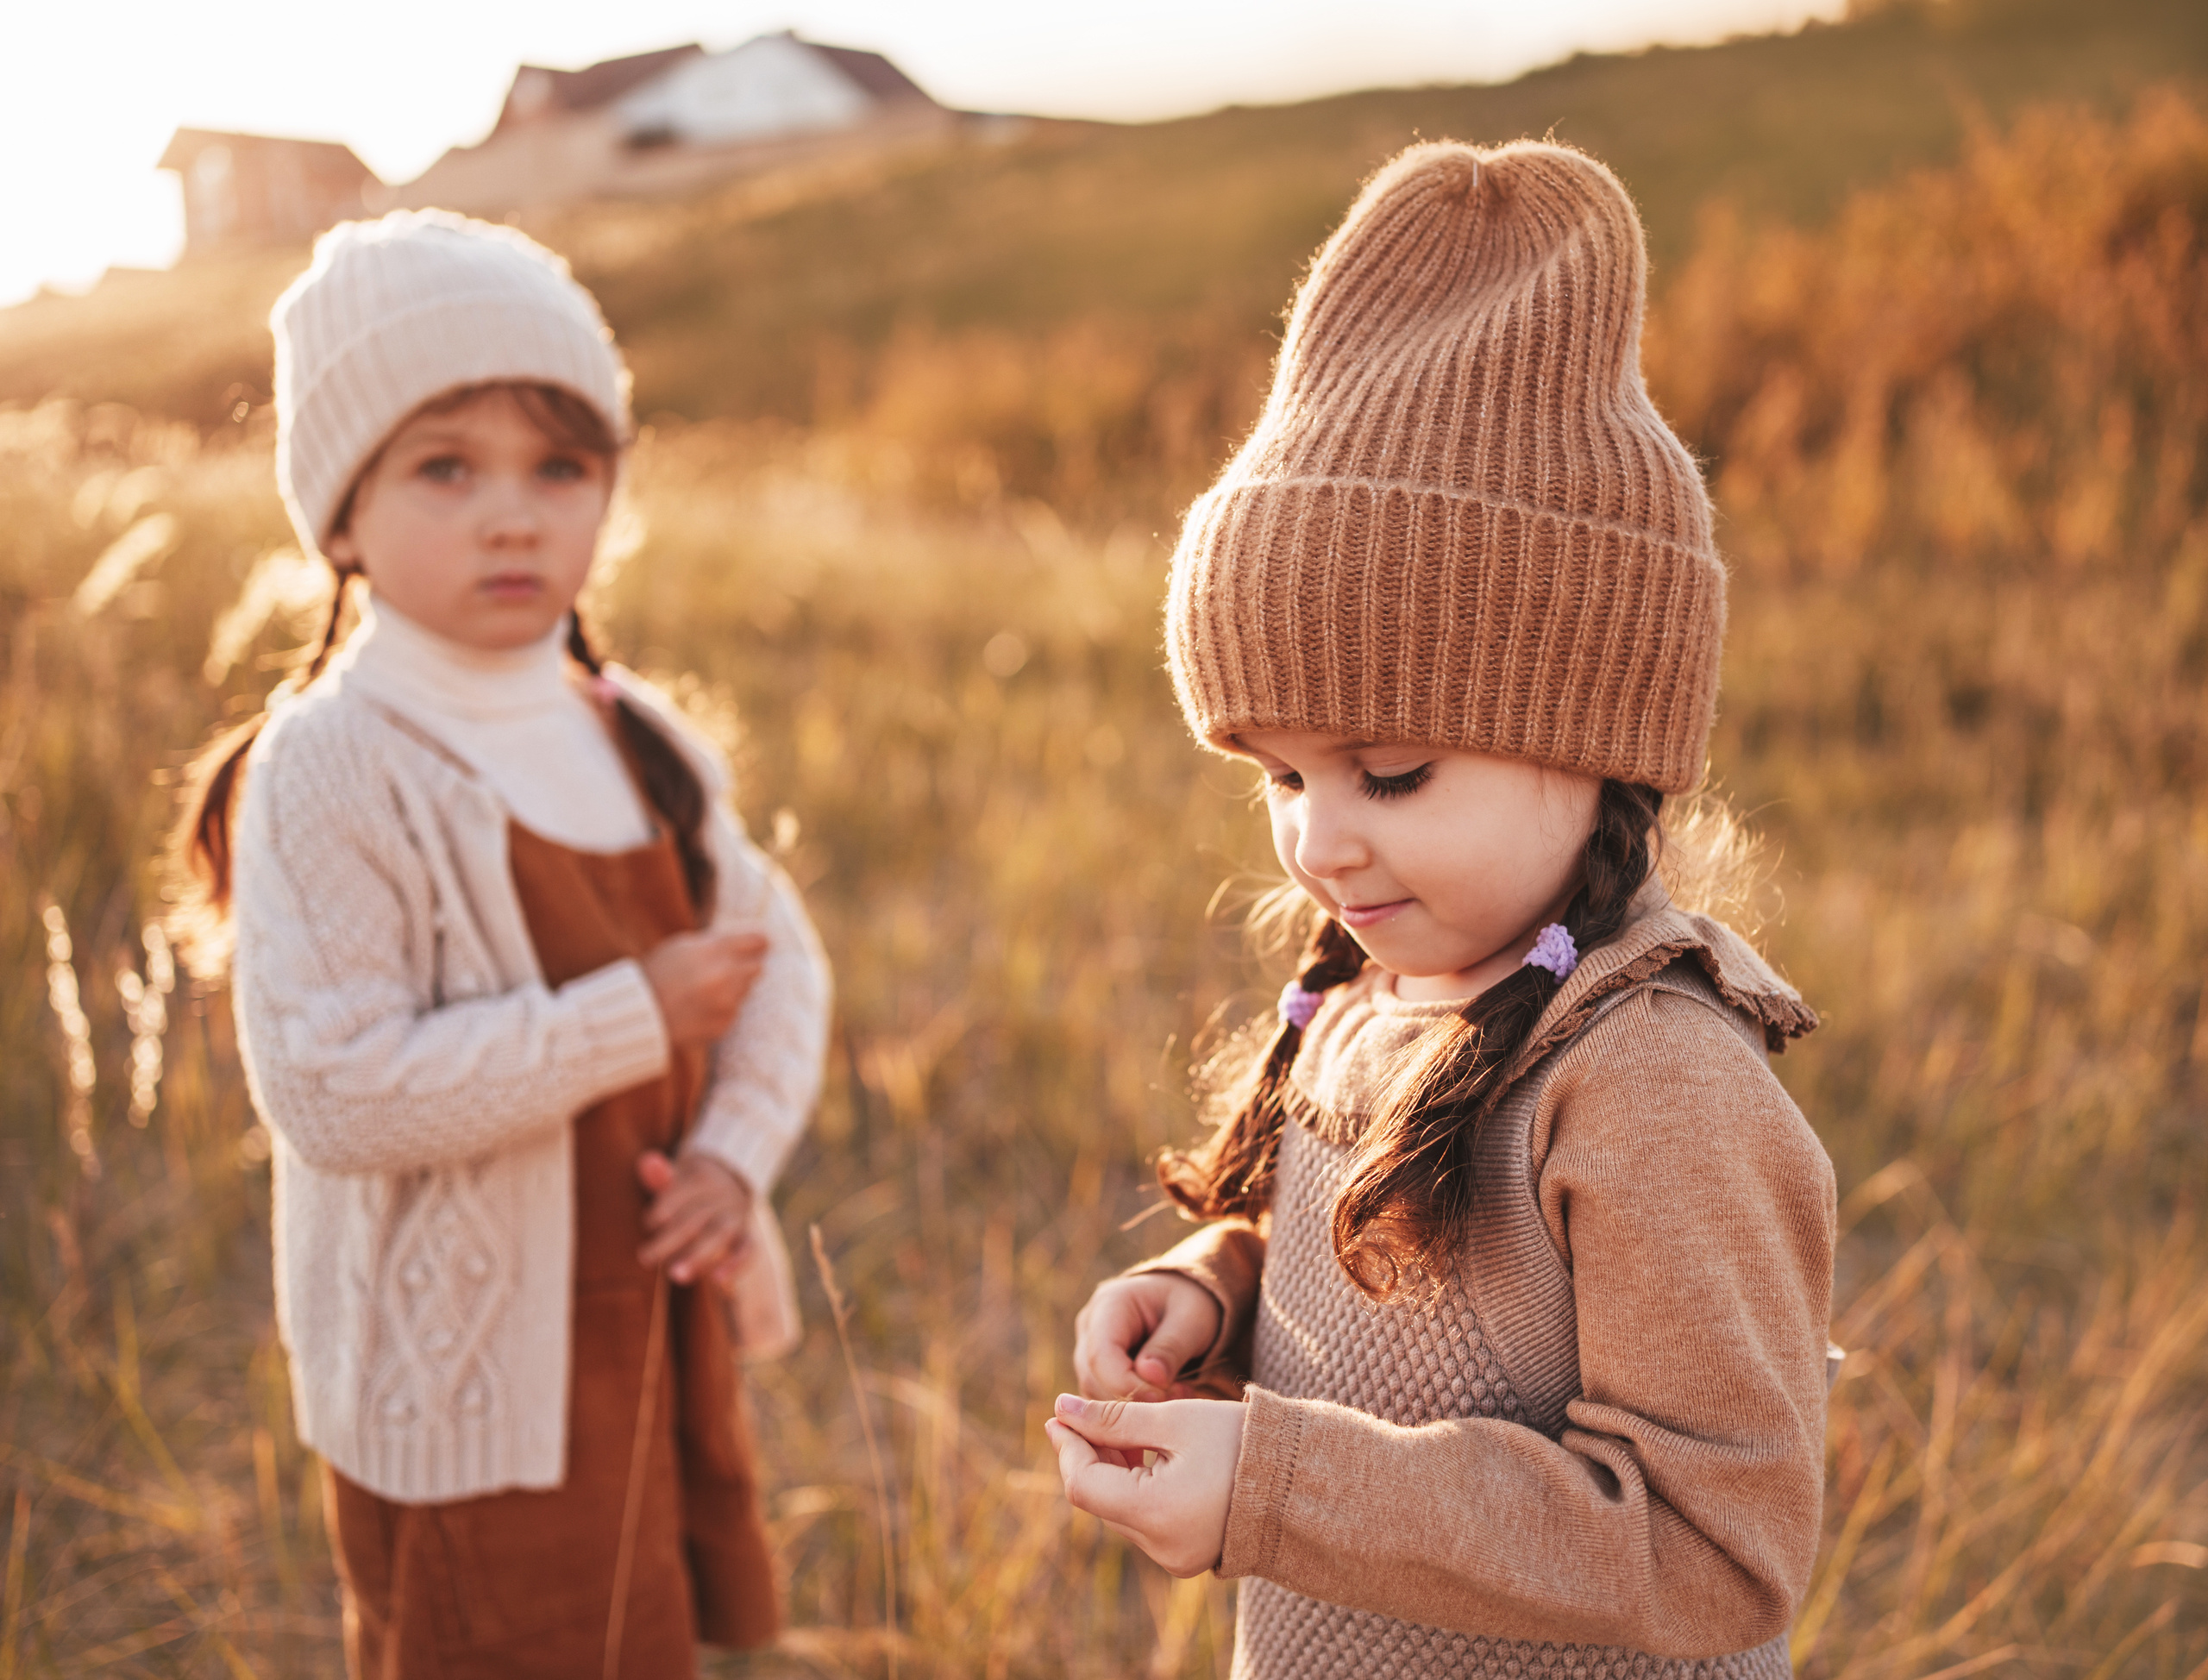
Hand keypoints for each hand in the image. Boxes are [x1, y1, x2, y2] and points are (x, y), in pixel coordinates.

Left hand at [637, 1149, 753, 1284]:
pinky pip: (748, 1249)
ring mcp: (736, 1216)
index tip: (648, 1224)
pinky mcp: (745, 1235)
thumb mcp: (675, 1178)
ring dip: (698, 1255)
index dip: (663, 1208)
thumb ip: (660, 1175)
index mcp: (702, 1177)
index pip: (681, 1193)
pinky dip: (737, 1264)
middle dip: (669, 1239)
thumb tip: (646, 1160)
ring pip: (719, 1234)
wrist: (729, 1185)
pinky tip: (719, 1281)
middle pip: (695, 1218)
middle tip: (645, 1258)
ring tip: (675, 1276)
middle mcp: (722, 1195)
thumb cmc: (688, 1189)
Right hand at [641, 927, 766, 1046]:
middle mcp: (726, 977)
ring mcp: (726, 1004)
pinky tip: (699, 1008)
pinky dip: (721, 1009)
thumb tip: (751, 941)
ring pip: (745, 991)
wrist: (637, 1014)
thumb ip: (717, 942)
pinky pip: (733, 1012)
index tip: (760, 944)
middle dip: (745, 966)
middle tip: (725, 969)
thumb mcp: (682, 945)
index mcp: (716, 951)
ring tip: (703, 990)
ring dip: (732, 988)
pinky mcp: (723, 1025)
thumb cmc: (657, 973)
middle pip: (757, 967)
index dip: (759, 942)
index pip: (758, 941)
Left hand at [1044, 1393, 1244, 1576]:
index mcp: (1156, 1515)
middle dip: (1089, 1454)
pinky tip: (1147, 1453)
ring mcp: (1175, 1557)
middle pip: (1100, 1499)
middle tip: (1087, 1411)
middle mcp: (1160, 1548)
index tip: (1059, 1411)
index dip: (1066, 1446)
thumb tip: (1062, 1408)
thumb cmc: (1241, 1440)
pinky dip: (1137, 1487)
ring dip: (1113, 1469)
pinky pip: (1145, 1520)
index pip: (1083, 1484)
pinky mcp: (1187, 1555)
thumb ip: (1113, 1417)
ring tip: (1123, 1426)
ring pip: (1120, 1510)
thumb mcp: (1174, 1419)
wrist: (1305, 1478)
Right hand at [1074, 1272, 1224, 1403]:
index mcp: (1110, 1304)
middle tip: (1179, 1397)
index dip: (1126, 1384)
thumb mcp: (1191, 1318)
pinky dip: (1134, 1408)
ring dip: (1135, 1407)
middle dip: (1134, 1398)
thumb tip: (1151, 1377)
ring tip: (1179, 1395)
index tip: (1162, 1398)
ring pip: (1096, 1395)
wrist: (1184, 1303)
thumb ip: (1171, 1346)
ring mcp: (1088, 1351)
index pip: (1101, 1355)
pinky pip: (1105, 1401)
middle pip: (1093, 1378)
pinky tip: (1167, 1399)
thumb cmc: (1188, 1304)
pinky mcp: (1096, 1373)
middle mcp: (1090, 1327)